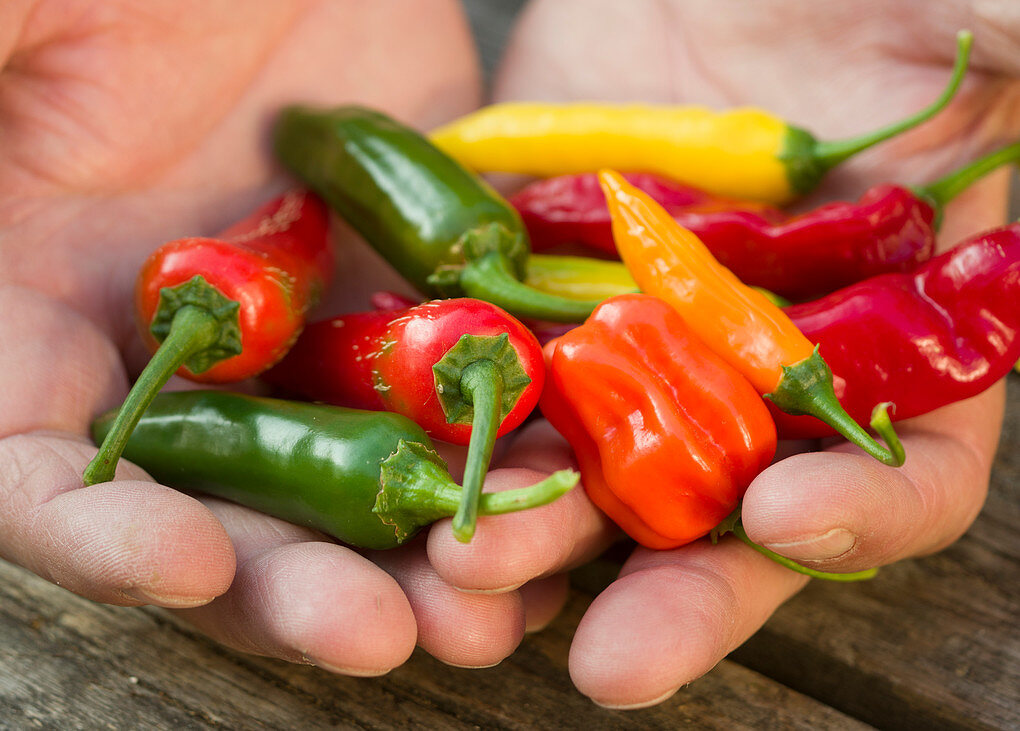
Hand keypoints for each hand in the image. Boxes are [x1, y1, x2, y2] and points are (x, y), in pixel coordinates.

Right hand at [0, 0, 557, 673]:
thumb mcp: (11, 5)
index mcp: (58, 306)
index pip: (42, 467)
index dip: (100, 535)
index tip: (186, 561)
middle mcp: (188, 352)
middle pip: (229, 514)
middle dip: (296, 586)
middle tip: (377, 634)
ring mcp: (311, 332)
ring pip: (358, 483)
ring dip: (418, 557)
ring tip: (486, 609)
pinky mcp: (415, 298)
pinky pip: (461, 399)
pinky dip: (502, 455)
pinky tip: (557, 494)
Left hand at [424, 0, 1018, 706]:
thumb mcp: (955, 19)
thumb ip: (1009, 67)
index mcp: (894, 338)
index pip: (910, 468)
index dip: (864, 511)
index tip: (791, 520)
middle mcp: (765, 370)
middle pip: (731, 512)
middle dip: (675, 591)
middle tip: (611, 663)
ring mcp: (644, 341)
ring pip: (599, 466)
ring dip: (541, 532)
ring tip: (472, 578)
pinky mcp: (542, 296)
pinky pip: (503, 377)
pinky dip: (459, 428)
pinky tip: (412, 477)